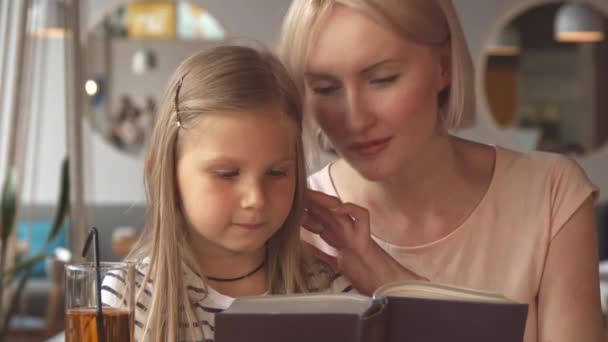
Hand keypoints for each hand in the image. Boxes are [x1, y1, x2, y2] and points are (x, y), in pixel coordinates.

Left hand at [303, 190, 424, 293]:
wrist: (384, 285)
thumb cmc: (365, 276)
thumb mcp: (334, 264)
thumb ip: (320, 254)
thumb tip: (302, 246)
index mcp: (338, 237)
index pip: (318, 218)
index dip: (303, 211)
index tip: (287, 205)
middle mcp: (345, 231)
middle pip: (325, 210)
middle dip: (308, 201)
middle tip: (292, 193)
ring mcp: (355, 233)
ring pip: (339, 209)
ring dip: (323, 201)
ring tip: (309, 194)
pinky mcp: (365, 238)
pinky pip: (362, 217)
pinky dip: (351, 210)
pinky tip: (337, 210)